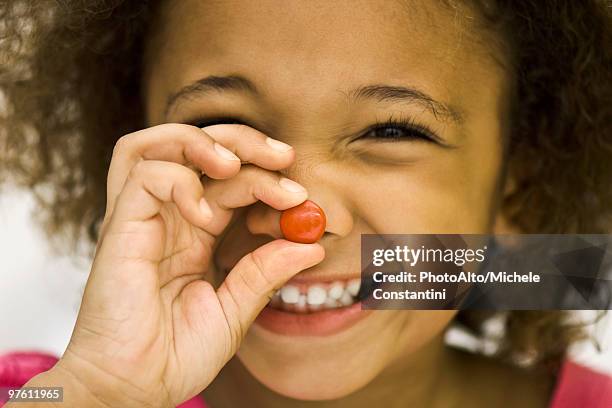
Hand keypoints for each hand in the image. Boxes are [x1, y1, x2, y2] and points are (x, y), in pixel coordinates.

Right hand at [40, 124, 323, 406]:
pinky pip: (145, 175)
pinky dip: (181, 181)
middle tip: (283, 157)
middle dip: (245, 142)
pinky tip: (204, 216)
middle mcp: (170, 217)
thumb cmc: (175, 354)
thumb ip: (266, 273)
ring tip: (238, 166)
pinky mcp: (120, 227)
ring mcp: (143, 218)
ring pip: (162, 145)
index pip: (231, 181)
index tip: (301, 195)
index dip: (266, 178)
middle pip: (200, 149)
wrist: (132, 389)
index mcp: (196, 232)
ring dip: (206, 143)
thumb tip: (311, 244)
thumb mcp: (235, 311)